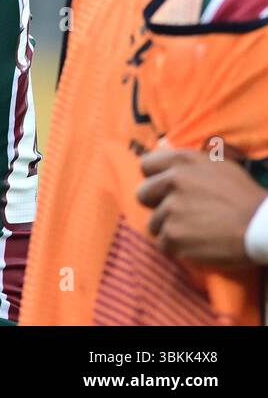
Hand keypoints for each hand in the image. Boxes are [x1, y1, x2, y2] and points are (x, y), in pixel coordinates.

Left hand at [137, 147, 267, 266]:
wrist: (263, 227)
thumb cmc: (244, 196)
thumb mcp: (218, 166)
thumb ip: (186, 162)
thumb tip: (161, 150)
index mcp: (182, 161)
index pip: (146, 165)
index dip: (155, 178)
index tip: (166, 189)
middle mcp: (172, 181)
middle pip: (142, 194)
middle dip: (157, 204)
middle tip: (181, 212)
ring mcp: (171, 209)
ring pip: (154, 222)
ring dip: (170, 228)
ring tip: (197, 230)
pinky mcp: (173, 236)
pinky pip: (163, 243)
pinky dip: (178, 247)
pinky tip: (199, 243)